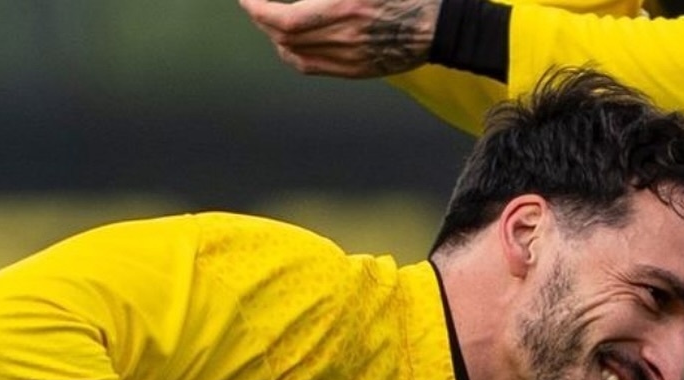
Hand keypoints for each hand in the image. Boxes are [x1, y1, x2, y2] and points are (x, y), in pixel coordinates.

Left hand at [237, 0, 439, 78]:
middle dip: (264, 21)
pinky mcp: (354, 70)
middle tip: (255, 7)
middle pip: (284, 39)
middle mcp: (342, 35)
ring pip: (293, 55)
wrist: (437, 24)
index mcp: (344, 6)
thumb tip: (302, 0)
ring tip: (270, 23)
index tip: (246, 0)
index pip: (285, 18)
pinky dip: (293, 56)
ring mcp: (347, 57)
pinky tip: (289, 45)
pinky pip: (311, 68)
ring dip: (276, 39)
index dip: (260, 10)